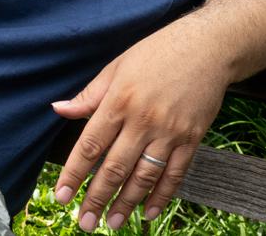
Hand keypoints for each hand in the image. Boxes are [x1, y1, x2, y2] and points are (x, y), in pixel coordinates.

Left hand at [51, 26, 228, 230]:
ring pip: (144, 177)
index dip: (74, 174)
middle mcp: (143, 121)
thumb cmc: (155, 53)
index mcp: (118, 102)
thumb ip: (89, 95)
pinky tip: (149, 213)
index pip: (90, 145)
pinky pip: (175, 175)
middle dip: (97, 199)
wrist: (207, 48)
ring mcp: (170, 133)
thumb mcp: (115, 67)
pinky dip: (162, 196)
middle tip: (84, 223)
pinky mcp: (192, 139)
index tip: (61, 196)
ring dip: (127, 203)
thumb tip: (58, 109)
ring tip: (112, 223)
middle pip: (115, 168)